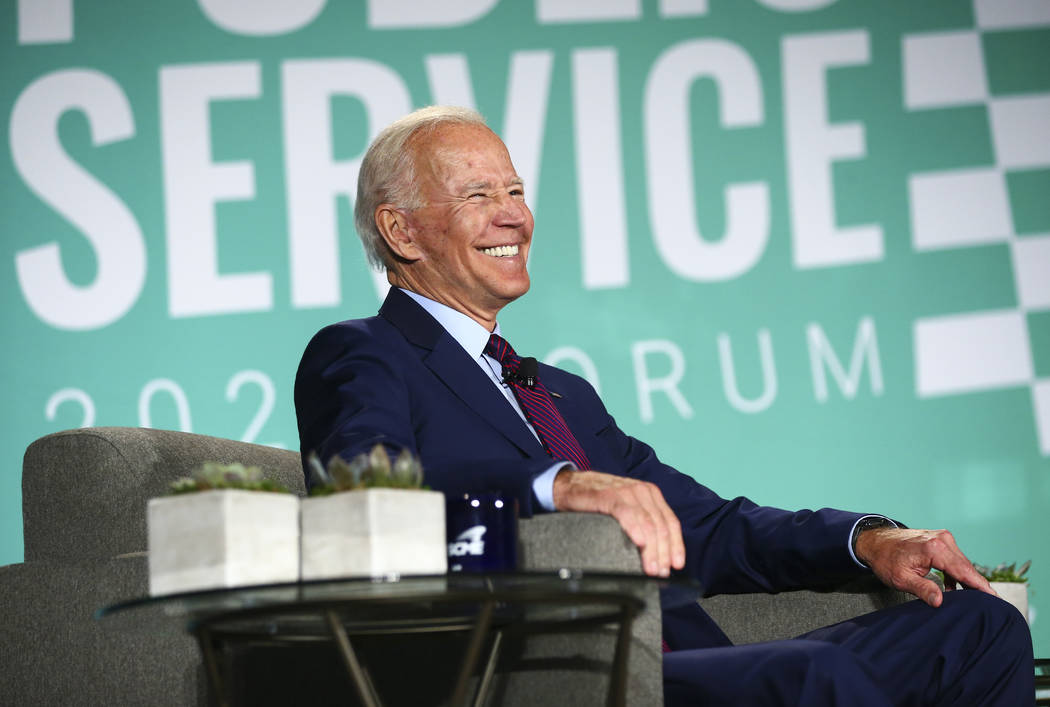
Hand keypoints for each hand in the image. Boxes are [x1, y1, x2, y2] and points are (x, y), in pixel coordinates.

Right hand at [552, 470, 684, 576]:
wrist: (570, 486)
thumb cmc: (599, 501)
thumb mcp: (627, 508)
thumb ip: (642, 523)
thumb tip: (656, 553)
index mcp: (650, 494)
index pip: (671, 522)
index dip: (676, 545)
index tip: (676, 564)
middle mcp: (642, 491)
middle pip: (660, 525)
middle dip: (663, 552)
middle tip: (661, 572)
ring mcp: (626, 491)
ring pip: (647, 522)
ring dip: (651, 548)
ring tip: (651, 567)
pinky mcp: (609, 495)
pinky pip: (627, 513)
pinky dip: (635, 529)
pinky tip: (639, 543)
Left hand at [854, 527, 995, 606]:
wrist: (875, 542)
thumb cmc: (886, 559)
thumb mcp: (901, 579)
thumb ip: (922, 589)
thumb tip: (940, 601)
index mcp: (935, 548)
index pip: (964, 571)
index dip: (980, 586)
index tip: (995, 598)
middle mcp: (942, 540)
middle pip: (966, 567)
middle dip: (977, 585)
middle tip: (988, 605)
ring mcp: (942, 538)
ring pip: (962, 563)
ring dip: (965, 580)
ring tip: (972, 600)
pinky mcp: (940, 540)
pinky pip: (954, 559)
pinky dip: (956, 573)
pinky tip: (952, 588)